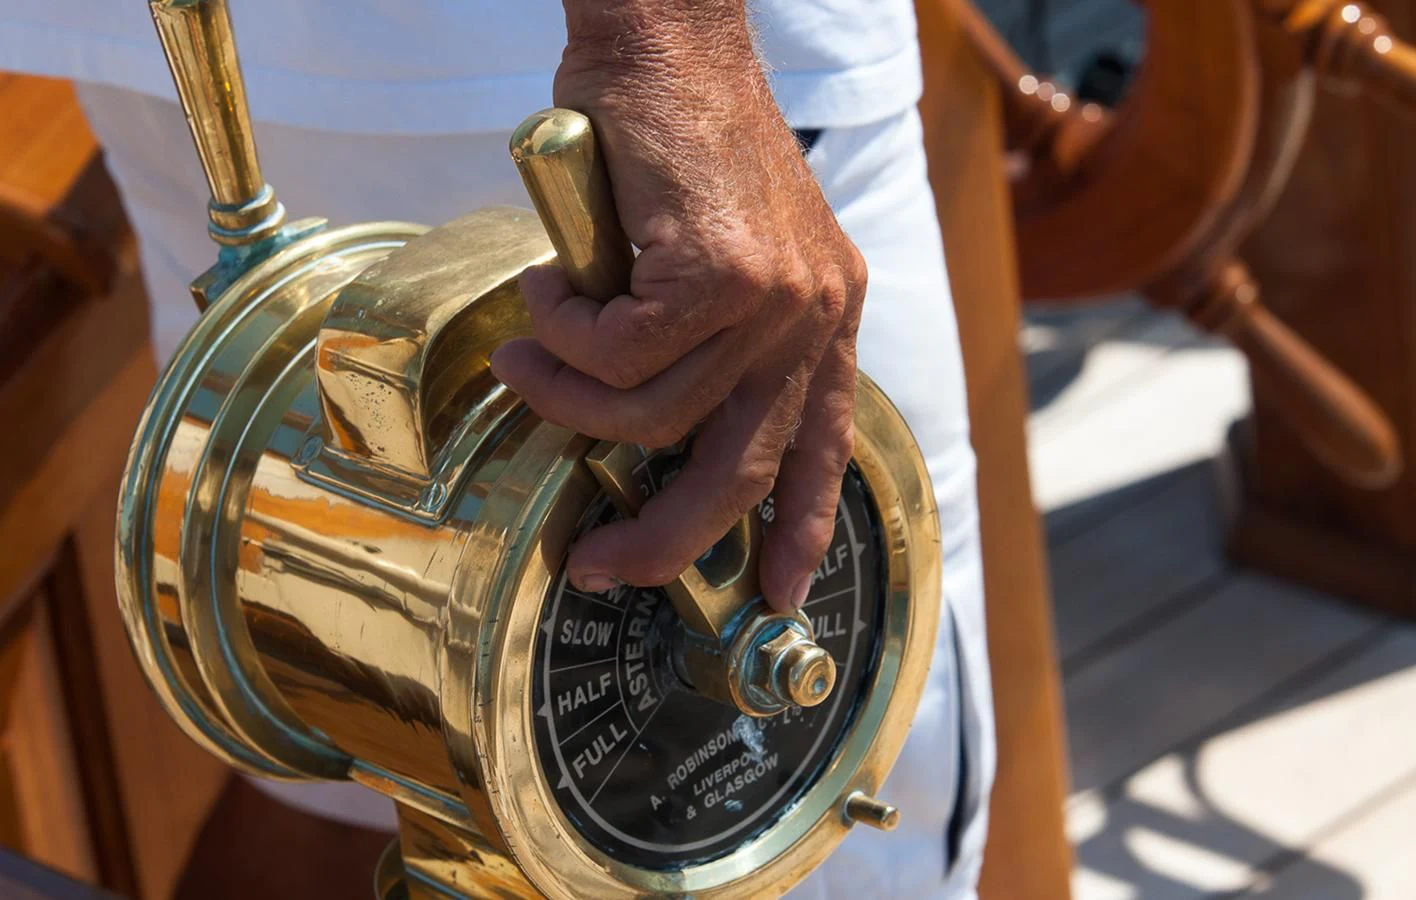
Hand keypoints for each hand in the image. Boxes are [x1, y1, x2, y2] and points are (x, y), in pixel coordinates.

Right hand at [489, 0, 866, 611]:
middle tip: (597, 564)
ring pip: (655, 414)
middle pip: (743, 471)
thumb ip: (704, 336)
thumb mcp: (715, 249)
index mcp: (825, 316)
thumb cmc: (673, 139)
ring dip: (569, 396)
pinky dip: (562, 333)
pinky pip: (619, 354)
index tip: (779, 595)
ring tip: (530, 351)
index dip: (802, 531)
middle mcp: (816, 315)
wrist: (667, 34)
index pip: (825, 446)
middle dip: (664, 539)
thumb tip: (636, 424)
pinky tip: (545, 288)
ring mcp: (776, 297)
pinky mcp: (722, 272)